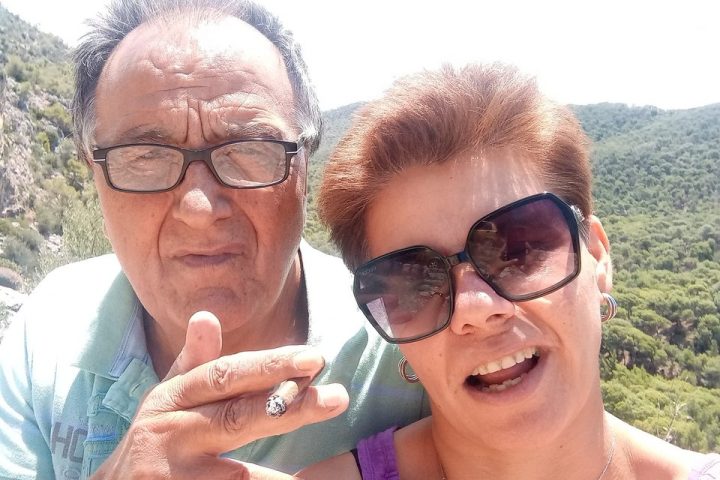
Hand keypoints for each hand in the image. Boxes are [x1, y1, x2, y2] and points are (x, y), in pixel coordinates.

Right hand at [91, 311, 348, 478]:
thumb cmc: (154, 440)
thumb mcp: (166, 399)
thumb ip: (192, 363)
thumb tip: (207, 315)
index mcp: (173, 399)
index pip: (226, 376)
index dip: (270, 365)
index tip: (314, 357)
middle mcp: (171, 433)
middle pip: (237, 419)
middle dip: (290, 408)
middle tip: (338, 397)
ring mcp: (171, 477)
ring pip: (237, 477)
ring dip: (277, 476)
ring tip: (317, 474)